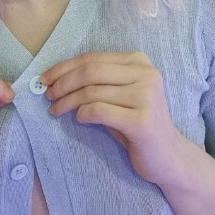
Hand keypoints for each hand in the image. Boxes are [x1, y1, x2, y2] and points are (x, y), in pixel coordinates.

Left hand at [41, 52, 177, 185]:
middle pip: (91, 71)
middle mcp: (146, 74)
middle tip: (48, 96)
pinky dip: (83, 114)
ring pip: (92, 92)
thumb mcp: (119, 95)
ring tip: (56, 110)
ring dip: (67, 101)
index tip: (45, 79)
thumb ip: (98, 81)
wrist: (169, 156)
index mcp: (139, 61)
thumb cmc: (136, 123)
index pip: (93, 58)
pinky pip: (99, 111)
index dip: (64, 67)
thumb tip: (56, 78)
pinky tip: (79, 120)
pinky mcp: (142, 121)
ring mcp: (146, 96)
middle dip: (63, 83)